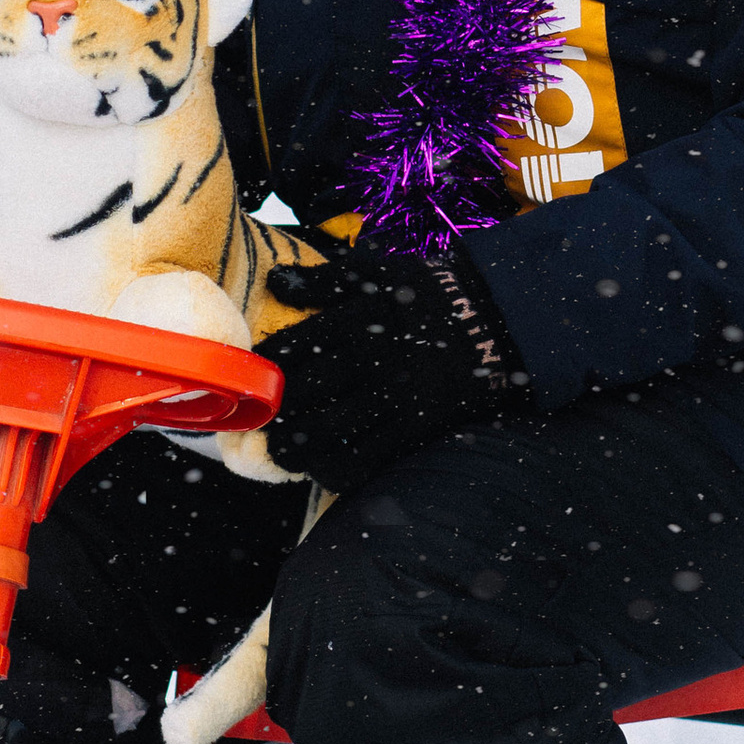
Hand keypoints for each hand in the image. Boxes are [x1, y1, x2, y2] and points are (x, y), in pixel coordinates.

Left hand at [250, 245, 529, 493]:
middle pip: (303, 395)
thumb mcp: (375, 274)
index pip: (293, 349)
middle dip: (273, 412)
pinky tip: (323, 467)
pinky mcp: (413, 428)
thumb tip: (275, 281)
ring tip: (282, 451)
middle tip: (256, 422)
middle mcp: (370, 361)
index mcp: (356, 320)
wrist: (493, 321)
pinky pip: (366, 459)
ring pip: (328, 434)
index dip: (265, 369)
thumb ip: (322, 281)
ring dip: (297, 448)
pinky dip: (337, 468)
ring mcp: (393, 398)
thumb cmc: (425, 293)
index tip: (250, 379)